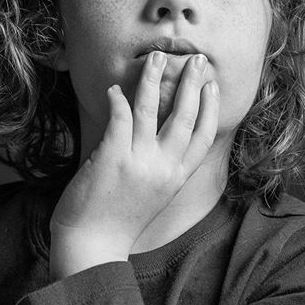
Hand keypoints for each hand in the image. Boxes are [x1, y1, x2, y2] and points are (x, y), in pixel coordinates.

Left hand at [49, 51, 218, 279]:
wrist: (92, 246)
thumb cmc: (117, 222)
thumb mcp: (152, 196)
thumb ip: (161, 169)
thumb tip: (161, 141)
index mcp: (176, 178)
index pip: (203, 137)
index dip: (210, 107)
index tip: (212, 85)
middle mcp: (163, 168)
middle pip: (184, 116)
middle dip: (192, 83)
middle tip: (195, 59)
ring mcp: (138, 161)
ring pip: (152, 108)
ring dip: (154, 79)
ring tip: (156, 57)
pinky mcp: (112, 156)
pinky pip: (120, 117)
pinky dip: (118, 99)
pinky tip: (114, 89)